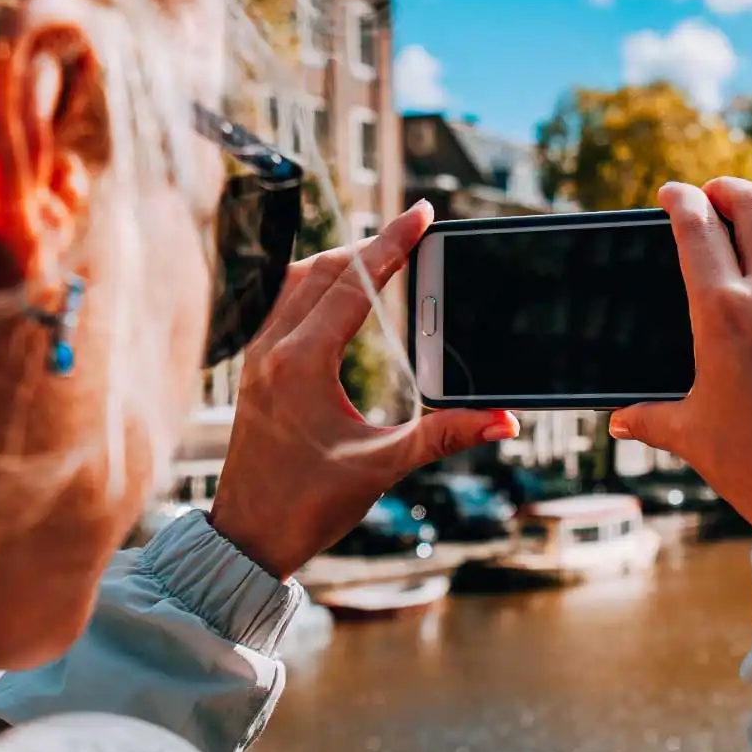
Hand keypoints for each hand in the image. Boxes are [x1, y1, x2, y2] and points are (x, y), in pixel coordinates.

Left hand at [209, 202, 518, 578]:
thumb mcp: (382, 467)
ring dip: (338, 260)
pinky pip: (280, 305)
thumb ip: (444, 436)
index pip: (355, 284)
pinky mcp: (252, 372)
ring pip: (295, 281)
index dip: (393, 244)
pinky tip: (333, 292)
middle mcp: (272, 351)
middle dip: (370, 244)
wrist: (248, 538)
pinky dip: (312, 284)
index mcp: (301, 364)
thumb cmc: (307, 506)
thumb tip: (503, 421)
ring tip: (379, 253)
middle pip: (323, 270)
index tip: (422, 213)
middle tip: (411, 229)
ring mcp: (256, 359)